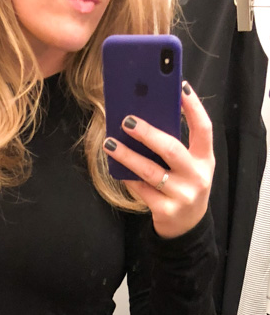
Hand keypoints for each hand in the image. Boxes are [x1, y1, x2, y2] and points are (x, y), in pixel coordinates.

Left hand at [103, 82, 214, 238]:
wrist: (187, 228)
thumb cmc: (184, 187)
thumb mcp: (190, 166)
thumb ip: (177, 146)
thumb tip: (148, 117)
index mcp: (205, 160)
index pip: (204, 128)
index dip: (194, 107)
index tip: (181, 86)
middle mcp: (197, 177)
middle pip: (171, 149)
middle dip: (148, 133)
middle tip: (127, 121)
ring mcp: (182, 195)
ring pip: (150, 171)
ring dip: (127, 155)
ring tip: (109, 143)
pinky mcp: (166, 211)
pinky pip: (141, 190)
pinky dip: (127, 177)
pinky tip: (115, 166)